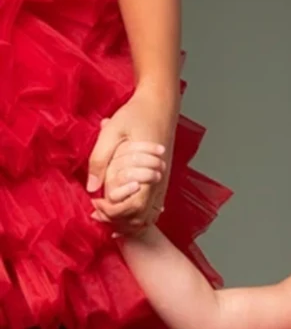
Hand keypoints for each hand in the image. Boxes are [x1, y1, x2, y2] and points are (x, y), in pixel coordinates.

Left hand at [87, 85, 177, 232]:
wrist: (160, 107)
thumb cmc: (136, 116)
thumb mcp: (112, 132)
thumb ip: (100, 159)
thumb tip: (91, 187)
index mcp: (149, 173)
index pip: (134, 208)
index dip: (113, 212)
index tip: (95, 204)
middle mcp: (158, 184)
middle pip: (142, 218)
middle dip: (117, 220)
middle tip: (96, 212)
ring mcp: (162, 186)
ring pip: (149, 217)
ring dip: (128, 221)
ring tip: (106, 215)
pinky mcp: (161, 184)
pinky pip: (152, 209)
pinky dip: (137, 216)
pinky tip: (122, 212)